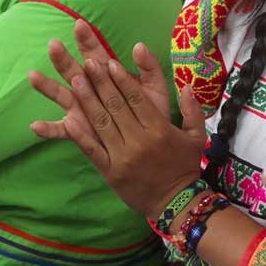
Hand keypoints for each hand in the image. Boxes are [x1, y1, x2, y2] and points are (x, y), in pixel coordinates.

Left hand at [28, 20, 205, 218]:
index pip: (137, 99)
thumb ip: (193, 109)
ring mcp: (122, 157)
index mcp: (159, 129)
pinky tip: (68, 118)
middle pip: (116, 106)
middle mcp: (140, 141)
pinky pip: (92, 149)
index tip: (110, 63)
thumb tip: (187, 85)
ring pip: (101, 123)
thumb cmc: (185, 165)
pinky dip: (80, 134)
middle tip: (87, 63)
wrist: (176, 202)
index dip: (122, 80)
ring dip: (87, 100)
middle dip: (100, 82)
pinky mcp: (110, 171)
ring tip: (75, 80)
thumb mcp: (197, 136)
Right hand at [30, 20, 173, 125]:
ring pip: (61, 94)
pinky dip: (48, 129)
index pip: (94, 52)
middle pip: (72, 70)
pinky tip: (36, 126)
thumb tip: (139, 45)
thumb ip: (149, 66)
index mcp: (105, 74)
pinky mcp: (78, 129)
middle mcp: (88, 88)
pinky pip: (60, 130)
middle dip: (63, 58)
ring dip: (47, 85)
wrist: (152, 139)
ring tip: (33, 76)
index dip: (87, 39)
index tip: (80, 24)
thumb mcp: (154, 86)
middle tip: (53, 45)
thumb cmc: (151, 109)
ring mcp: (80, 108)